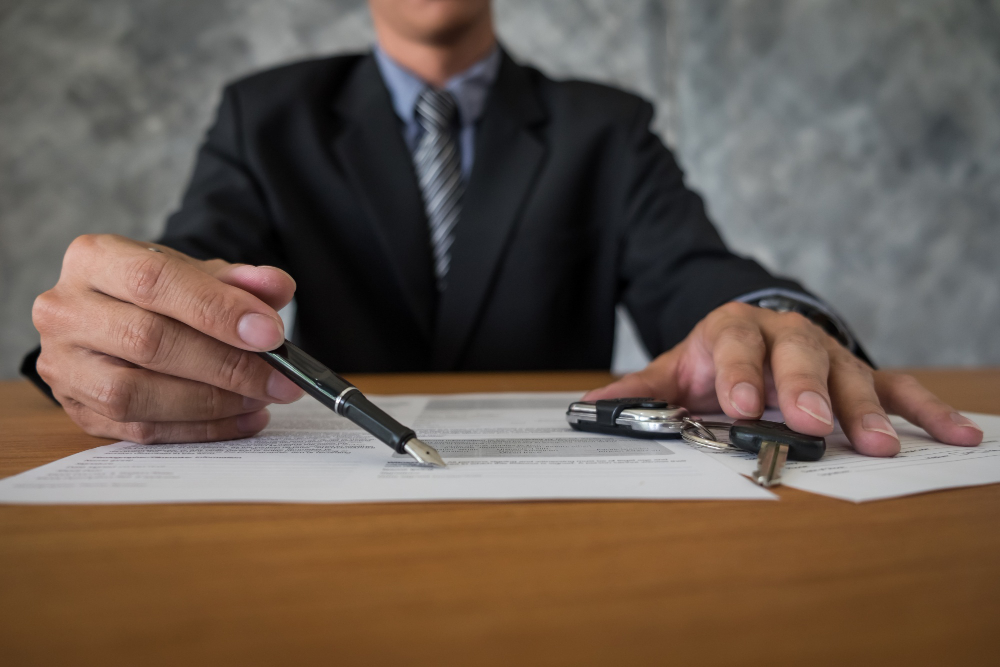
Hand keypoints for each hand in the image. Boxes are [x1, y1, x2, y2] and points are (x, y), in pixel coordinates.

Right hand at [32, 234, 304, 443]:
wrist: (117, 316)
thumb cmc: (163, 293)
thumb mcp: (201, 274)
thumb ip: (241, 280)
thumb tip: (277, 287)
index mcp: (94, 259)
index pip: (153, 281)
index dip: (217, 309)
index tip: (270, 333)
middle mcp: (65, 310)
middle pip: (147, 341)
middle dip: (226, 364)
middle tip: (279, 378)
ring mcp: (62, 365)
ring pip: (135, 395)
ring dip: (211, 403)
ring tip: (261, 399)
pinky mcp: (76, 410)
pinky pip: (140, 430)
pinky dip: (200, 430)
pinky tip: (243, 419)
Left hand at [585, 302, 983, 455]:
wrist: (751, 331)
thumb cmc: (713, 357)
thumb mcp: (676, 368)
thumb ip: (641, 390)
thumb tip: (590, 410)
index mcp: (733, 330)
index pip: (736, 348)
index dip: (737, 375)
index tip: (737, 405)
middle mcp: (786, 337)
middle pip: (799, 358)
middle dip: (805, 391)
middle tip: (812, 423)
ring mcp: (827, 353)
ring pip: (851, 374)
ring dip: (866, 409)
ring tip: (881, 445)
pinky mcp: (859, 371)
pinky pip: (897, 386)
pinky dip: (924, 409)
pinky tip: (954, 433)